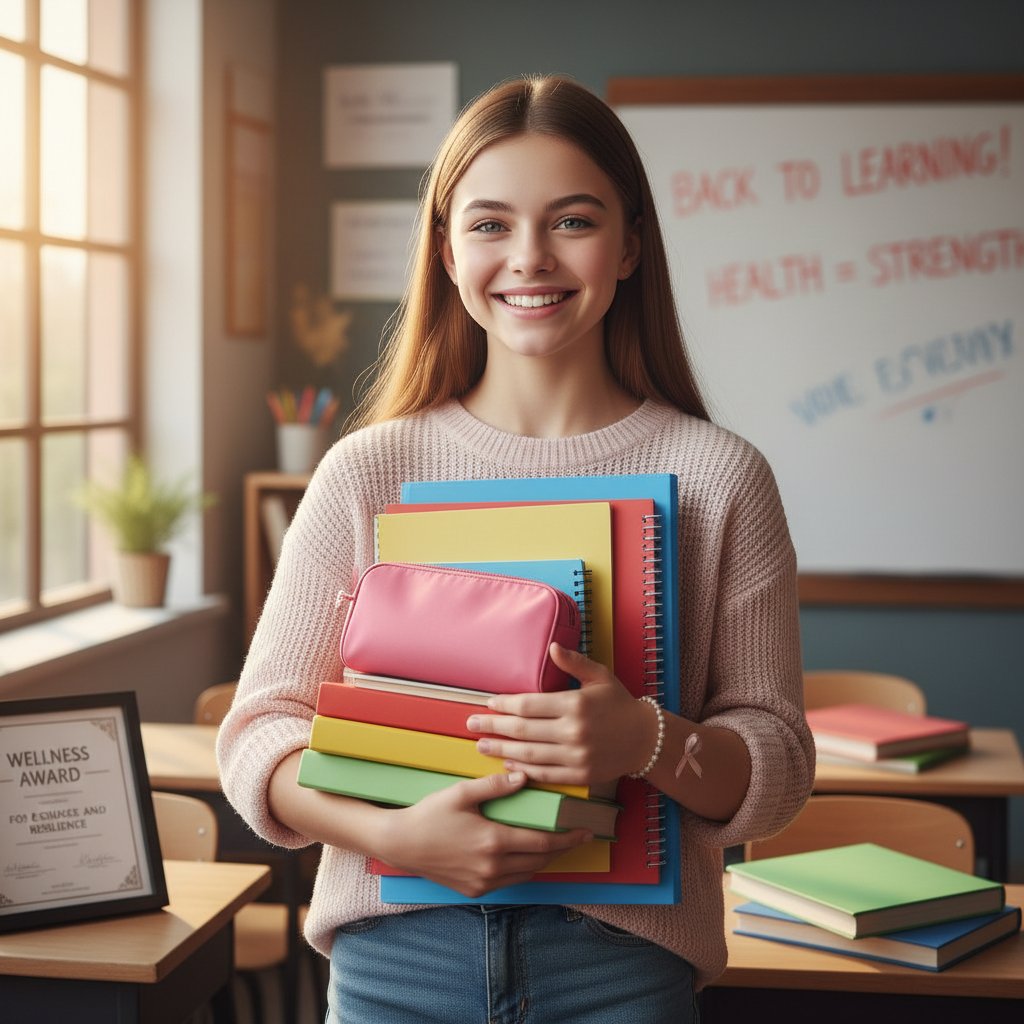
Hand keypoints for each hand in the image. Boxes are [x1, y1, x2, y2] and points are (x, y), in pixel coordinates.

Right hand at [376, 770, 592, 897]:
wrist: (400, 844)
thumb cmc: (430, 814)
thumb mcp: (462, 793)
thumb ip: (495, 786)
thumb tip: (524, 777)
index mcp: (493, 842)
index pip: (542, 842)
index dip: (567, 838)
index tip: (585, 831)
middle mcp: (492, 867)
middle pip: (540, 861)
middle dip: (561, 849)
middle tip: (577, 836)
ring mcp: (483, 882)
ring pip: (527, 874)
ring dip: (543, 860)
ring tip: (554, 844)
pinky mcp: (475, 891)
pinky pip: (509, 882)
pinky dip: (522, 869)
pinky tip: (524, 855)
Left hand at [467, 643, 656, 785]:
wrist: (646, 739)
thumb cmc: (620, 704)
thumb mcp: (600, 676)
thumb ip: (574, 662)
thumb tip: (551, 647)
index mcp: (575, 704)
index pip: (529, 704)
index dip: (505, 704)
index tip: (489, 702)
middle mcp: (573, 731)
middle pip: (522, 730)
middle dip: (493, 727)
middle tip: (471, 724)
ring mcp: (576, 756)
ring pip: (528, 754)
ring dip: (501, 751)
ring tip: (481, 746)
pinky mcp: (579, 775)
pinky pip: (544, 774)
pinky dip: (523, 769)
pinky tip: (508, 763)